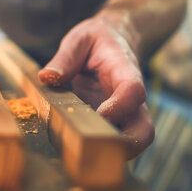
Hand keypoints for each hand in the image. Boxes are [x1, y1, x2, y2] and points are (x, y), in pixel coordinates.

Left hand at [37, 11, 154, 158]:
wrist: (115, 39)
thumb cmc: (97, 39)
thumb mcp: (80, 38)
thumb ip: (65, 57)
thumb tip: (47, 77)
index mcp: (124, 70)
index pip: (133, 90)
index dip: (120, 106)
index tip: (100, 115)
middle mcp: (129, 96)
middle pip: (144, 128)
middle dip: (128, 145)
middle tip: (96, 150)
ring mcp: (124, 111)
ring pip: (133, 139)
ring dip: (112, 151)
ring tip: (80, 152)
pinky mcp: (114, 120)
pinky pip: (114, 138)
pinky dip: (100, 146)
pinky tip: (74, 147)